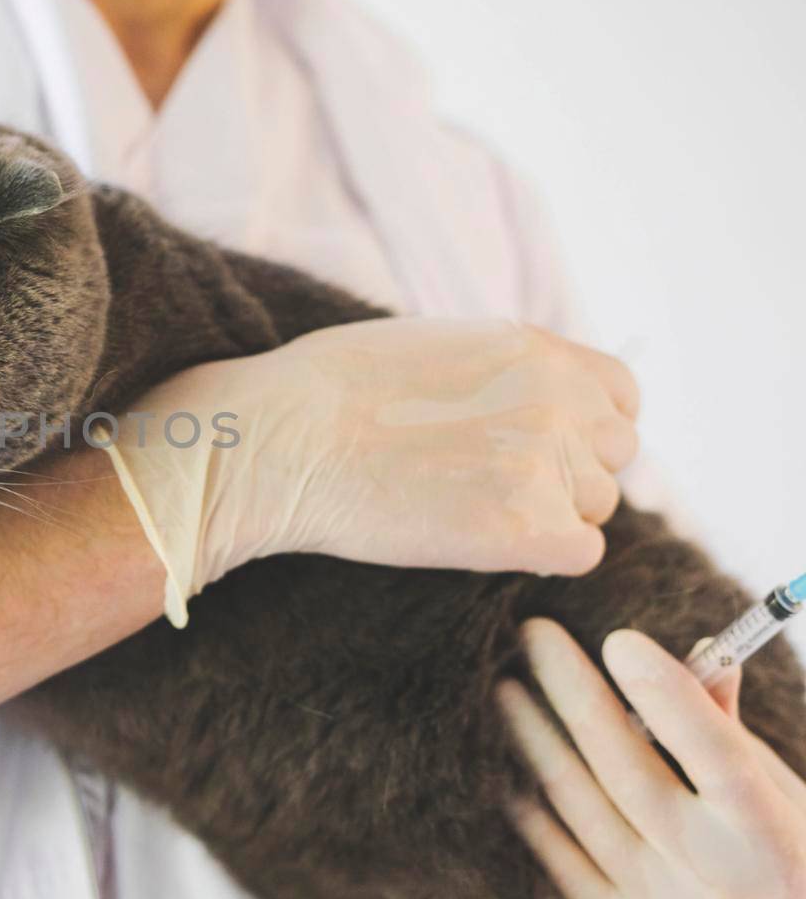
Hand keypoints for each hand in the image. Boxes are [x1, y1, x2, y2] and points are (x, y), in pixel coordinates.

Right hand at [97, 318, 639, 624]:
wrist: (279, 438)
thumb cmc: (324, 391)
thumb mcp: (430, 343)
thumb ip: (497, 367)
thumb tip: (521, 400)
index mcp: (535, 347)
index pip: (620, 396)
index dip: (583, 427)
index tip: (537, 448)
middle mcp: (558, 398)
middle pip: (611, 456)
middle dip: (564, 474)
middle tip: (488, 487)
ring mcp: (546, 463)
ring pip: (595, 507)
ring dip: (548, 515)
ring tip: (467, 510)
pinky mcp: (525, 527)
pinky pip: (580, 553)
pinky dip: (541, 555)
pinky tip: (480, 541)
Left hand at [499, 618, 805, 898]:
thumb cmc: (792, 873)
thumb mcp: (789, 808)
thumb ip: (733, 739)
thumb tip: (703, 654)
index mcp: (771, 838)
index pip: (716, 754)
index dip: (667, 694)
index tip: (620, 639)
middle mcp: (717, 878)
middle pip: (626, 769)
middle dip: (572, 691)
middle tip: (531, 633)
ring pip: (577, 807)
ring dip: (532, 737)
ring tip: (503, 685)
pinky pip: (556, 855)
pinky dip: (527, 801)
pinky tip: (503, 758)